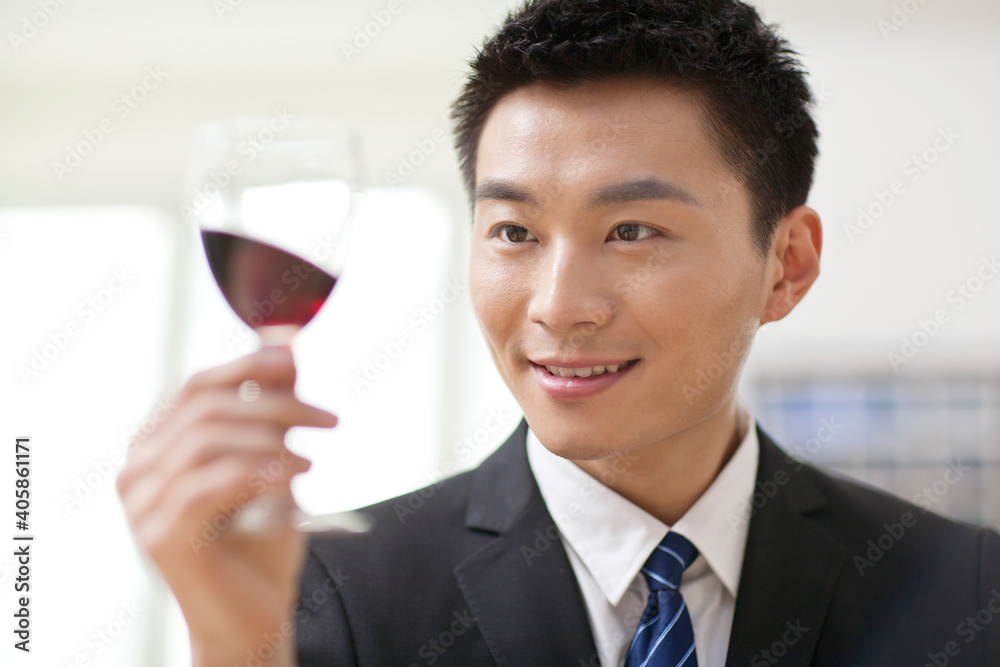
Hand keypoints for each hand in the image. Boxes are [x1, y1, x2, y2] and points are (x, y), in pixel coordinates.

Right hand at [116, 346, 336, 666]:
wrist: (254, 615)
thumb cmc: (261, 539)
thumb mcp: (273, 463)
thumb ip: (272, 409)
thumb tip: (287, 346)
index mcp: (160, 445)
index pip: (198, 387)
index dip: (247, 366)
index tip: (295, 359)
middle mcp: (139, 468)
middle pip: (208, 408)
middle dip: (276, 405)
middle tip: (327, 420)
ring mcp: (142, 503)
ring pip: (207, 439)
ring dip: (271, 438)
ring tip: (312, 458)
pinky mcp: (160, 534)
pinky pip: (209, 483)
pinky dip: (258, 470)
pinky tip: (293, 473)